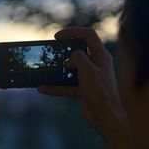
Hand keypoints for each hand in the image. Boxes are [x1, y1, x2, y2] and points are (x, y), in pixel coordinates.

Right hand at [38, 28, 127, 145]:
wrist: (106, 117)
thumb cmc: (100, 92)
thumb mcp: (88, 70)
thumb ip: (78, 57)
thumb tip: (70, 58)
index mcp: (101, 55)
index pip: (88, 35)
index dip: (72, 32)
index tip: (57, 37)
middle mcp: (96, 64)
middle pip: (78, 50)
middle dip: (63, 50)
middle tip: (50, 50)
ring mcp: (90, 77)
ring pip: (71, 68)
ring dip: (58, 69)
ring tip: (44, 67)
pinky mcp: (83, 90)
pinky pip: (67, 85)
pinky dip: (56, 87)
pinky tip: (42, 88)